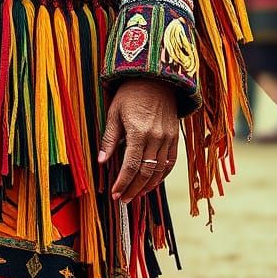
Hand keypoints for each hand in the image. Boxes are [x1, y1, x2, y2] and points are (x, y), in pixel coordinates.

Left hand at [98, 78, 178, 203]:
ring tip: (135, 195)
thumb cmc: (130, 93)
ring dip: (147, 186)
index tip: (115, 194)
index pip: (131, 166)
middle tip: (123, 200)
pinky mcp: (175, 136)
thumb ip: (109, 139)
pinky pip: (171, 162)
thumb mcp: (114, 112)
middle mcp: (156, 137)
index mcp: (138, 131)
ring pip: (159, 171)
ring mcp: (168, 138)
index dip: (123, 183)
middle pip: (145, 172)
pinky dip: (162, 176)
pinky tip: (152, 183)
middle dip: (133, 189)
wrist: (157, 78)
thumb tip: (101, 161)